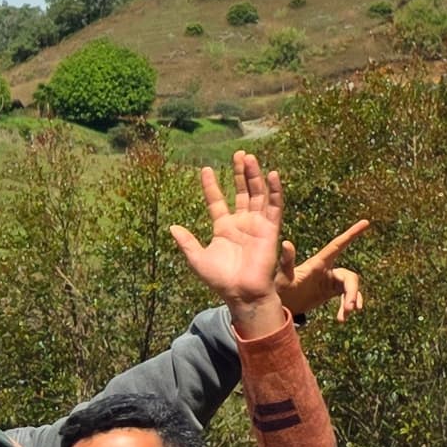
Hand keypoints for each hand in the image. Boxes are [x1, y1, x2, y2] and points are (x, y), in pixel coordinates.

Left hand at [168, 151, 288, 322]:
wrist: (241, 293)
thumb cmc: (220, 279)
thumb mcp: (197, 259)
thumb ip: (187, 242)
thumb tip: (171, 227)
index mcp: (223, 228)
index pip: (217, 201)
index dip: (211, 185)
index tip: (205, 169)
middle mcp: (241, 223)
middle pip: (241, 192)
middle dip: (240, 173)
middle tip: (239, 154)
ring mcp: (257, 225)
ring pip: (257, 194)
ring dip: (254, 176)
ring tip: (250, 157)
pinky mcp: (270, 229)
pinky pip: (274, 206)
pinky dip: (274, 190)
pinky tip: (272, 174)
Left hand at [277, 220, 370, 321]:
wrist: (279, 305)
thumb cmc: (279, 289)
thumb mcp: (282, 277)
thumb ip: (286, 262)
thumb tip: (286, 242)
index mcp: (318, 263)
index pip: (338, 245)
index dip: (352, 234)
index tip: (366, 222)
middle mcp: (327, 269)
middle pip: (349, 276)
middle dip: (352, 291)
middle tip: (350, 308)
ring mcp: (330, 280)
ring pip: (350, 287)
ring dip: (351, 300)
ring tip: (345, 315)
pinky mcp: (331, 291)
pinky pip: (347, 296)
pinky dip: (348, 306)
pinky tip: (343, 318)